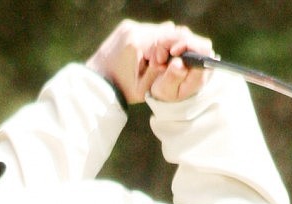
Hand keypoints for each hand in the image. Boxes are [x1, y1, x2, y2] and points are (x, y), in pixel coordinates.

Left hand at [86, 19, 212, 103]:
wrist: (94, 83)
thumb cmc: (121, 90)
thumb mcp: (145, 88)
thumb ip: (165, 74)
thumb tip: (183, 61)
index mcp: (139, 43)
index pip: (173, 37)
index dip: (188, 45)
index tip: (196, 55)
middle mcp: (134, 29)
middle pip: (169, 31)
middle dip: (179, 45)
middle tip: (182, 61)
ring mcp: (130, 26)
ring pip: (160, 29)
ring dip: (167, 43)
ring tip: (164, 61)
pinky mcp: (127, 27)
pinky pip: (150, 30)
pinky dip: (156, 41)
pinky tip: (153, 55)